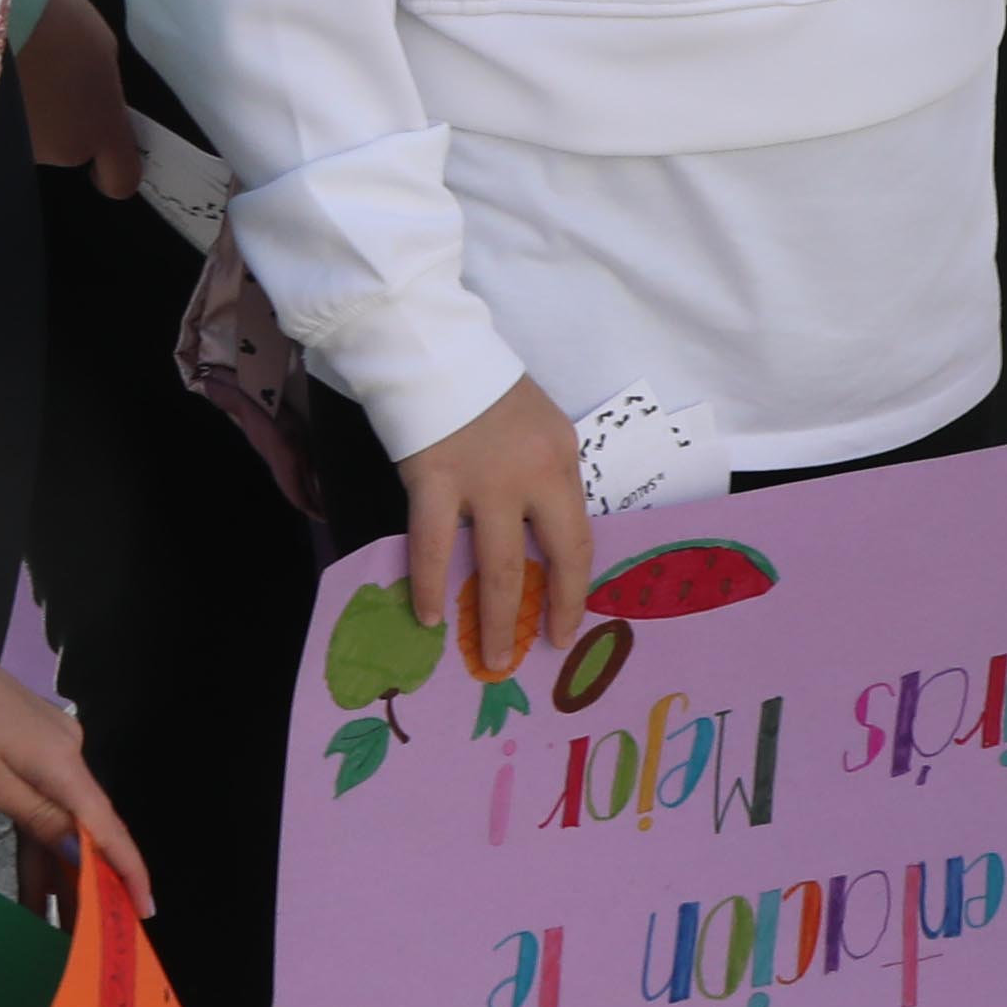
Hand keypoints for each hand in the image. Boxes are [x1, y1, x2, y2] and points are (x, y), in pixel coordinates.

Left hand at [0, 642, 148, 920]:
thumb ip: (39, 819)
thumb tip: (83, 851)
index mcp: (63, 765)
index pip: (108, 829)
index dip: (130, 872)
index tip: (146, 912)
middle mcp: (66, 756)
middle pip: (86, 830)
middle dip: (88, 886)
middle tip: (89, 941)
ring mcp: (46, 750)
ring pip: (59, 821)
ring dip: (57, 871)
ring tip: (56, 930)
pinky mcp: (25, 747)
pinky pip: (40, 804)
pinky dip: (37, 842)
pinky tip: (33, 884)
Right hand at [10, 0, 140, 198]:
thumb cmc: (58, 25)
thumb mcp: (102, 49)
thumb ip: (104, 87)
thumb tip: (95, 98)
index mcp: (100, 128)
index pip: (121, 179)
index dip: (115, 171)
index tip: (105, 152)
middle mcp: (62, 151)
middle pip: (71, 148)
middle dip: (66, 122)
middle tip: (54, 77)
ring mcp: (21, 148)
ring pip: (36, 137)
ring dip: (33, 114)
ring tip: (21, 69)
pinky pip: (6, 128)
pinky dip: (5, 110)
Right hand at [388, 378, 594, 684]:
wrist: (434, 350)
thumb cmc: (490, 393)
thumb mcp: (543, 430)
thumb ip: (546, 480)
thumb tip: (542, 541)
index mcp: (562, 461)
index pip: (578, 540)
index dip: (574, 591)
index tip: (565, 627)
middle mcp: (531, 474)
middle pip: (548, 559)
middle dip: (544, 613)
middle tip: (532, 654)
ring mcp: (482, 479)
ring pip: (495, 564)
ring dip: (492, 617)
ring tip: (489, 656)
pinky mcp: (434, 478)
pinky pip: (433, 545)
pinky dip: (430, 585)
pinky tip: (428, 615)